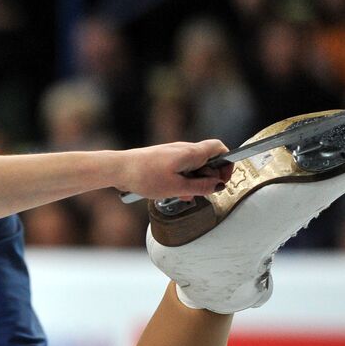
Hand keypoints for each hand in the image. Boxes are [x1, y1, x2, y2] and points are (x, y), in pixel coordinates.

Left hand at [117, 140, 232, 201]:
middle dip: (208, 178)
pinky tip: (172, 192)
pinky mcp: (163, 160)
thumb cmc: (145, 176)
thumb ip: (200, 187)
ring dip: (193, 182)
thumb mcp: (176, 187)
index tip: (222, 180)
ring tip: (184, 196)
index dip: (226, 164)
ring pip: (192, 167)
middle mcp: (184, 149)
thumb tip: (218, 185)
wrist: (118, 169)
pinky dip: (181, 180)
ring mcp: (172, 154)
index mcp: (191, 152)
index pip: (220, 149)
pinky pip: (179, 169)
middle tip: (201, 193)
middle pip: (207, 160)